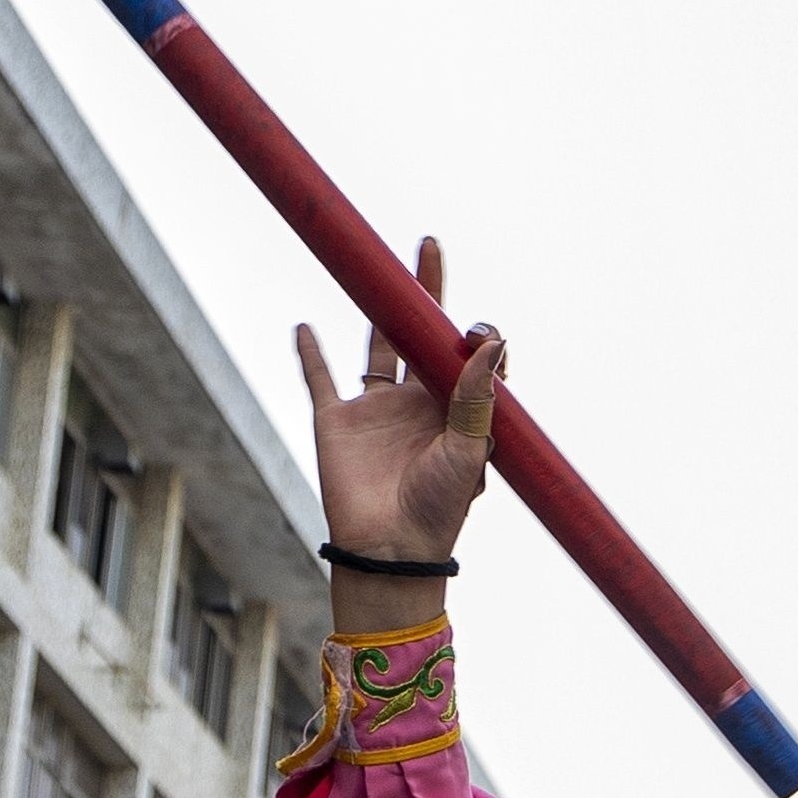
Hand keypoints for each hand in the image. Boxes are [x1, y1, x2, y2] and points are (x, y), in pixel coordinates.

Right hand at [293, 234, 503, 587]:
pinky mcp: (336, 422)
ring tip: (379, 268)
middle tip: (429, 247)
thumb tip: (492, 341)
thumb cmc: (439, 509)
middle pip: (419, 335)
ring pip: (376, 348)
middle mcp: (416, 404)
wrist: (391, 551)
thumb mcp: (468, 451)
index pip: (464, 357)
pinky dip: (309, 352)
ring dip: (377, 309)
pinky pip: (319, 379)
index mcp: (453, 411)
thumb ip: (477, 396)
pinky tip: (306, 327)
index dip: (473, 335)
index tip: (476, 327)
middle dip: (424, 294)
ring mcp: (375, 411)